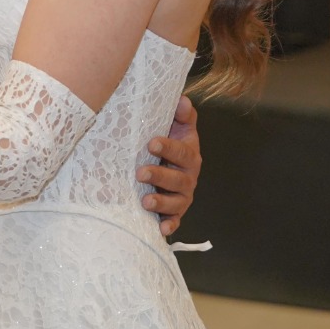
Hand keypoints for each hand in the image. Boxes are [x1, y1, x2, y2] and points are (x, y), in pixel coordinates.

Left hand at [140, 94, 200, 236]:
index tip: (152, 143)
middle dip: (160, 177)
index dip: (168, 148)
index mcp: (189, 155)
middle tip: (141, 173)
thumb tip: (181, 99)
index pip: (182, 152)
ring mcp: (182, 197)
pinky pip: (175, 221)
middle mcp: (188, 178)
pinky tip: (161, 229)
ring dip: (162, 203)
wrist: (169, 164)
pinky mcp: (175, 213)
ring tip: (146, 201)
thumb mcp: (178, 127)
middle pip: (178, 180)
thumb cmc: (169, 143)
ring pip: (176, 202)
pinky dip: (169, 225)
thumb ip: (181, 114)